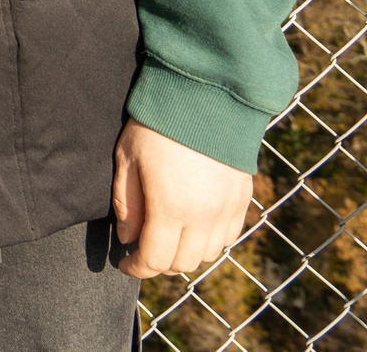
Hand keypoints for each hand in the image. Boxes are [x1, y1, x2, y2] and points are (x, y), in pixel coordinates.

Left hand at [113, 118, 254, 279]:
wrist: (205, 99)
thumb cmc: (157, 126)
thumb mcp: (128, 160)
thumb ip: (127, 203)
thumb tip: (128, 238)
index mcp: (171, 209)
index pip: (154, 259)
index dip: (136, 267)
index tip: (123, 264)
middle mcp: (204, 217)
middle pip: (183, 263)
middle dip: (159, 263)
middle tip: (143, 249)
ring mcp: (227, 210)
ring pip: (208, 254)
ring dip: (186, 253)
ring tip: (167, 237)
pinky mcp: (243, 200)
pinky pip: (229, 237)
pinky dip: (210, 240)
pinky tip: (194, 226)